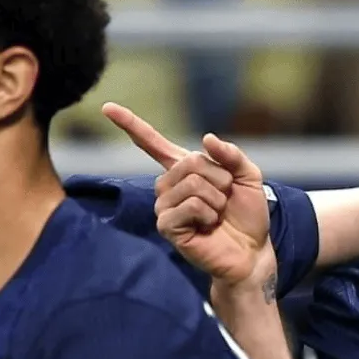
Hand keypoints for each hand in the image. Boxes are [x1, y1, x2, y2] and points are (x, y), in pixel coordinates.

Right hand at [101, 102, 271, 286]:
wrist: (252, 251)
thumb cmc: (247, 215)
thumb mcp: (248, 177)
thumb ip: (231, 155)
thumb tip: (206, 138)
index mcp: (183, 170)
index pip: (152, 143)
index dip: (130, 125)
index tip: (107, 107)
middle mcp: (168, 186)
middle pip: (191, 162)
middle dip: (221, 179)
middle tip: (225, 199)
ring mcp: (164, 206)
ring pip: (193, 184)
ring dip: (217, 198)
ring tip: (217, 215)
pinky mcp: (166, 226)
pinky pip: (191, 205)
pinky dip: (209, 213)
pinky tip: (208, 226)